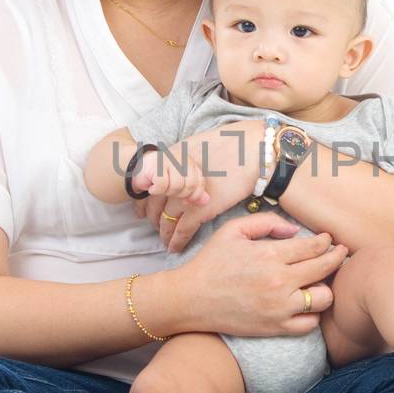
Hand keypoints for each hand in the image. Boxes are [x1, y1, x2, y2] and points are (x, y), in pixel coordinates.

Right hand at [129, 149, 211, 212]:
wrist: (137, 168)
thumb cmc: (160, 177)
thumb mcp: (180, 186)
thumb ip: (194, 192)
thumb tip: (206, 201)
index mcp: (190, 162)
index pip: (200, 182)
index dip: (194, 195)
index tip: (185, 201)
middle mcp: (181, 159)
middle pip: (190, 185)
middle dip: (180, 195)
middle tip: (169, 193)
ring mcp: (169, 160)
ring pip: (177, 186)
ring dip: (167, 192)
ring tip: (160, 188)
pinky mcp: (157, 165)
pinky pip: (162, 185)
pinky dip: (156, 190)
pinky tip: (152, 188)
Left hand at [133, 124, 260, 252]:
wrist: (252, 150)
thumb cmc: (233, 144)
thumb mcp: (198, 146)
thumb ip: (183, 161)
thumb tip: (177, 171)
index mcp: (171, 161)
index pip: (148, 186)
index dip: (143, 201)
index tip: (141, 211)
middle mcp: (172, 178)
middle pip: (153, 204)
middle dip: (152, 218)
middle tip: (154, 227)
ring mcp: (184, 195)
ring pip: (165, 220)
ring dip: (164, 233)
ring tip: (165, 241)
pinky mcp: (199, 209)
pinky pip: (182, 229)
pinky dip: (176, 241)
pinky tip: (174, 248)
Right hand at [167, 212, 348, 337]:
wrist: (190, 299)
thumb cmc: (211, 262)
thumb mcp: (233, 230)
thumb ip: (266, 222)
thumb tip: (295, 230)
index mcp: (270, 255)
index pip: (313, 247)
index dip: (326, 242)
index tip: (328, 240)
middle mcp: (279, 282)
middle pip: (325, 268)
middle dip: (337, 257)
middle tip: (340, 253)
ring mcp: (279, 308)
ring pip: (324, 298)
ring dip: (326, 288)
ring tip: (321, 281)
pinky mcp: (275, 328)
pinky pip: (310, 324)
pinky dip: (313, 314)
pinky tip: (307, 304)